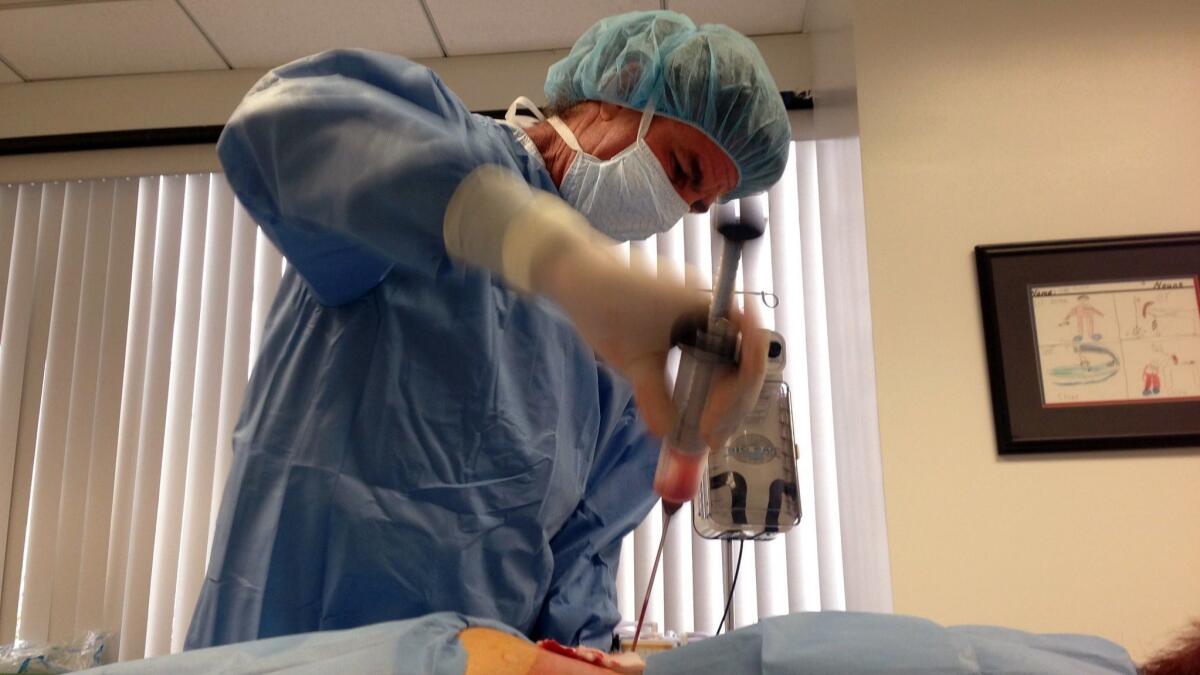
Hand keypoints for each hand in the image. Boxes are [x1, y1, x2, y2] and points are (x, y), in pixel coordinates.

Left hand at [536, 244, 768, 451]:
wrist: (579, 274)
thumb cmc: (607, 307)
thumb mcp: (633, 361)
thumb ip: (655, 397)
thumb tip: (669, 435)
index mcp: (711, 308)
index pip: (750, 357)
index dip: (735, 398)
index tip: (709, 429)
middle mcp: (716, 309)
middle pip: (747, 364)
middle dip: (733, 405)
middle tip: (711, 440)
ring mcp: (705, 314)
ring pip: (733, 362)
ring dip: (725, 398)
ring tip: (706, 432)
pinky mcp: (691, 322)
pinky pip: (715, 355)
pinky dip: (711, 383)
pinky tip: (699, 409)